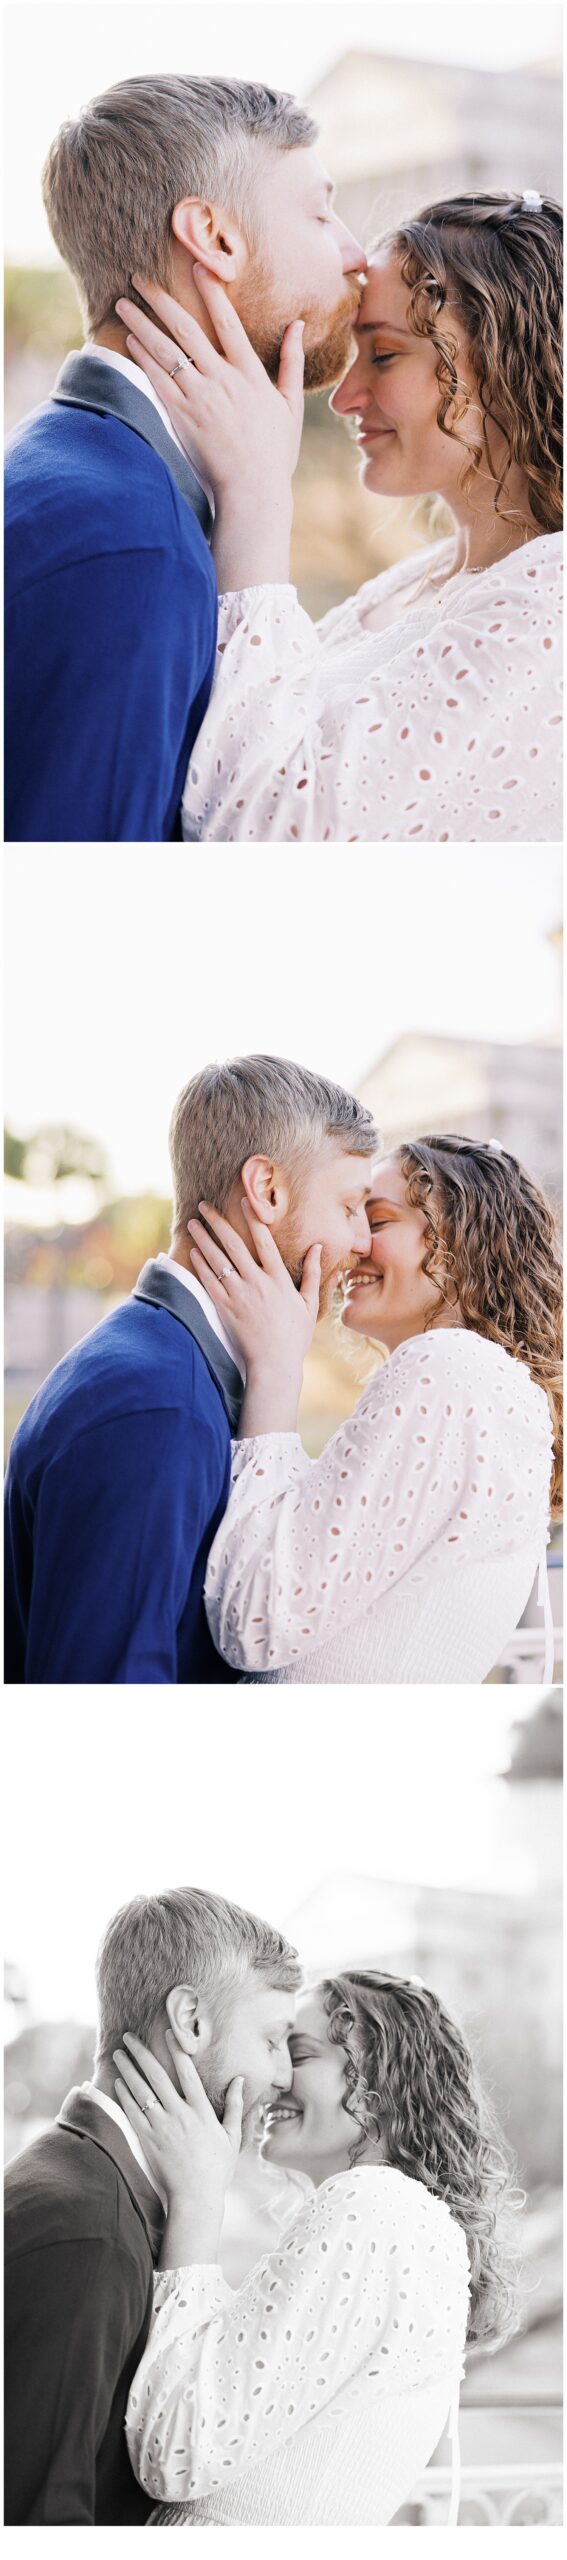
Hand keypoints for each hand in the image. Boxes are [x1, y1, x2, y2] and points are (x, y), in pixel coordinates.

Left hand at [114, 2030, 242, 2250]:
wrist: (195, 2199)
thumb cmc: (216, 2170)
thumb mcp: (232, 2137)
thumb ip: (235, 2106)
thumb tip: (240, 2080)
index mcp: (201, 2112)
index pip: (187, 2073)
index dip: (176, 2050)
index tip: (167, 2032)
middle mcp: (180, 2116)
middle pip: (157, 2077)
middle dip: (141, 2054)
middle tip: (129, 2036)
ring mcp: (162, 2128)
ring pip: (141, 2092)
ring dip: (128, 2070)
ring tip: (118, 2055)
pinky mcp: (148, 2141)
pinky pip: (133, 2114)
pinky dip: (124, 2096)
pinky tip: (118, 2083)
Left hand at [115, 269, 303, 585]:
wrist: (253, 492)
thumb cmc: (274, 453)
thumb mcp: (291, 406)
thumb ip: (292, 362)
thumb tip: (298, 325)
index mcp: (250, 374)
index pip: (228, 322)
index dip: (211, 292)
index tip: (196, 266)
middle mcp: (223, 380)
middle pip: (187, 329)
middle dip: (161, 300)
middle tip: (139, 278)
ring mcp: (201, 398)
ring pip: (166, 351)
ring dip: (142, 323)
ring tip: (123, 304)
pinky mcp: (183, 418)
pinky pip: (159, 380)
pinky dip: (143, 358)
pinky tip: (130, 340)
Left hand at [188, 1199, 320, 1429]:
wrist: (274, 1364)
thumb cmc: (294, 1336)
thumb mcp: (310, 1304)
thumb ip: (314, 1274)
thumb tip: (318, 1248)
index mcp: (279, 1279)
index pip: (264, 1241)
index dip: (253, 1218)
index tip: (243, 1200)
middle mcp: (257, 1283)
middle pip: (233, 1245)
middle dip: (217, 1222)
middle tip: (204, 1205)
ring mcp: (239, 1295)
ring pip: (217, 1260)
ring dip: (203, 1239)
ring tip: (192, 1224)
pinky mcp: (225, 1308)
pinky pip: (209, 1282)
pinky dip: (200, 1265)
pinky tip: (193, 1251)